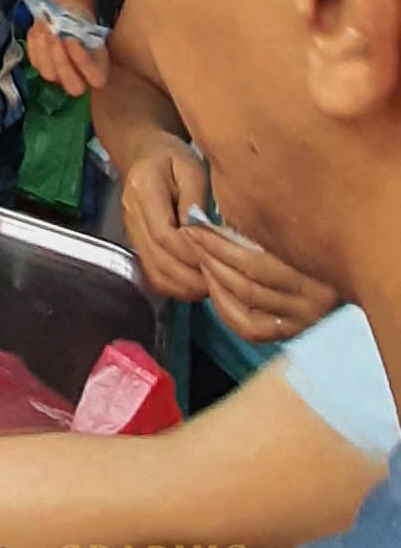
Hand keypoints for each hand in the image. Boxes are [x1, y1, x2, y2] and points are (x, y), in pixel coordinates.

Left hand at [26, 18, 109, 97]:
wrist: (65, 17)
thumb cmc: (79, 20)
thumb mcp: (85, 21)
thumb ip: (79, 29)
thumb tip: (64, 29)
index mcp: (99, 68)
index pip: (96, 78)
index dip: (83, 62)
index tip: (71, 40)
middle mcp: (80, 79)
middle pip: (73, 86)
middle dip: (62, 61)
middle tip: (55, 38)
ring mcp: (59, 76)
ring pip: (49, 74)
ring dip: (44, 50)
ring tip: (44, 28)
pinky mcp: (41, 67)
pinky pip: (35, 62)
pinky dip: (34, 44)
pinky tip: (38, 28)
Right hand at [118, 133, 210, 302]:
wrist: (143, 152)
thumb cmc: (171, 156)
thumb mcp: (191, 168)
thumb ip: (195, 201)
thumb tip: (204, 236)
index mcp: (143, 189)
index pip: (164, 234)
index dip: (192, 253)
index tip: (219, 260)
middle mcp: (131, 214)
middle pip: (158, 258)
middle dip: (192, 276)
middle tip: (223, 281)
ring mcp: (130, 231)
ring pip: (154, 271)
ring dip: (184, 285)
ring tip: (212, 285)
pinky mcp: (136, 243)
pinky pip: (152, 273)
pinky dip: (174, 285)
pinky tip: (196, 284)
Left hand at [184, 222, 336, 343]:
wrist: (357, 263)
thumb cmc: (315, 234)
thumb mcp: (297, 225)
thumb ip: (264, 224)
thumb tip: (216, 215)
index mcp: (318, 270)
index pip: (255, 261)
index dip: (219, 243)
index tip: (196, 226)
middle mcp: (314, 301)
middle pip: (248, 282)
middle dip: (212, 257)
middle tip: (190, 237)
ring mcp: (305, 320)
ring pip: (247, 303)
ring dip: (214, 278)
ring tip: (197, 255)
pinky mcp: (295, 332)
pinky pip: (251, 327)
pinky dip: (225, 307)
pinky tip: (212, 286)